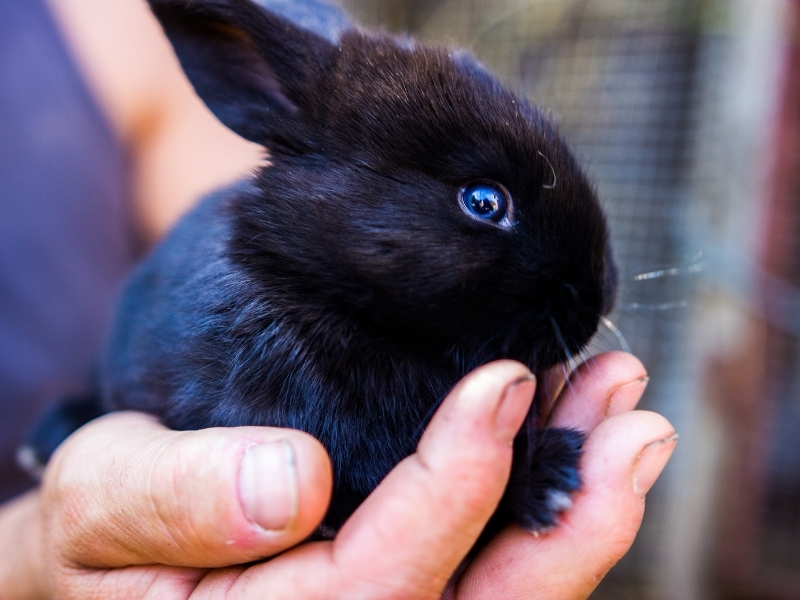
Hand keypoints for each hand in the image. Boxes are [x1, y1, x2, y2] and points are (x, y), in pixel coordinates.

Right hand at [0, 352, 673, 598]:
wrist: (106, 552)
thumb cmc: (97, 533)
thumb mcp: (102, 502)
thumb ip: (176, 499)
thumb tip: (288, 483)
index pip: (383, 580)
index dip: (455, 485)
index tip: (502, 385)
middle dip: (571, 517)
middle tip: (634, 422)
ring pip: (506, 584)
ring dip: (576, 497)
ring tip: (624, 411)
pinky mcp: (403, 585)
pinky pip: (491, 560)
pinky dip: (543, 496)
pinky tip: (572, 429)